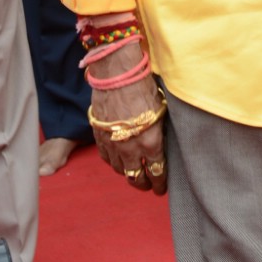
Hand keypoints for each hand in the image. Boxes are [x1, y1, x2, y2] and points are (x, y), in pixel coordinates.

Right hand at [85, 38, 165, 194]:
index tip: (161, 188)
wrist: (117, 73)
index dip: (160, 183)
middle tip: (148, 186)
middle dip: (144, 184)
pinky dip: (113, 162)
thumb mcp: (162, 110)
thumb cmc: (144, 86)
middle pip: (136, 177)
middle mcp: (131, 148)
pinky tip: (118, 160)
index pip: (157, 172)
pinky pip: (105, 158)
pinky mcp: (99, 136)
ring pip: (120, 170)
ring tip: (134, 173)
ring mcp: (113, 143)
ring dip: (128, 174)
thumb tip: (162, 141)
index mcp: (151, 142)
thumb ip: (161, 131)